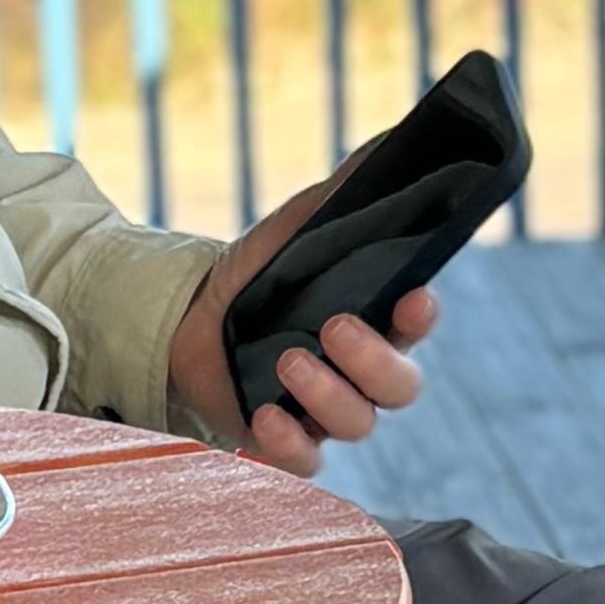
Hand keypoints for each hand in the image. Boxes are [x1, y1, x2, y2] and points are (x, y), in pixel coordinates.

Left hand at [170, 167, 442, 474]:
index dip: (422, 317)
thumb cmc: (254, 275)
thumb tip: (391, 141)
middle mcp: (359, 371)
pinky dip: (289, 444)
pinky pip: (307, 461)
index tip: (414, 297)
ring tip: (286, 360)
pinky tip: (266, 415)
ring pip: (358, 423)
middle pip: (399, 387)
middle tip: (335, 328)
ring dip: (328, 394)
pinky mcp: (284, 440)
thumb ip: (344, 193)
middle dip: (374, 361)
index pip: (416, 325)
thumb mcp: (296, 227)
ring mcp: (324, 410)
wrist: (182, 318)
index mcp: (373, 319)